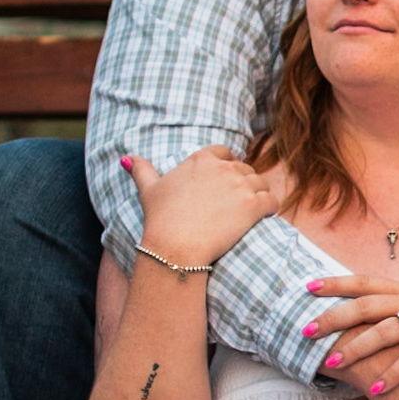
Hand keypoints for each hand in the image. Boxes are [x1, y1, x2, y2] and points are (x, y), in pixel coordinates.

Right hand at [124, 146, 273, 265]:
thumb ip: (141, 170)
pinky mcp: (254, 205)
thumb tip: (127, 158)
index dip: (228, 166)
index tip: (227, 182)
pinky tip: (266, 217)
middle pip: (245, 168)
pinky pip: (272, 201)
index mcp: (201, 159)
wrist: (176, 246)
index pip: (224, 153)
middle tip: (239, 202)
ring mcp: (240, 185)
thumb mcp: (149, 190)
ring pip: (261, 183)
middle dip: (244, 183)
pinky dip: (271, 208)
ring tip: (254, 211)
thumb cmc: (161, 220)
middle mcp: (223, 168)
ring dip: (259, 195)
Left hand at [307, 275, 398, 394]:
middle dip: (332, 318)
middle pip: (365, 305)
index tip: (307, 286)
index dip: (335, 283)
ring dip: (356, 348)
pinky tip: (378, 387)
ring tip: (331, 364)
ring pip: (385, 331)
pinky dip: (395, 372)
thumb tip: (392, 300)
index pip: (366, 282)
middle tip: (303, 329)